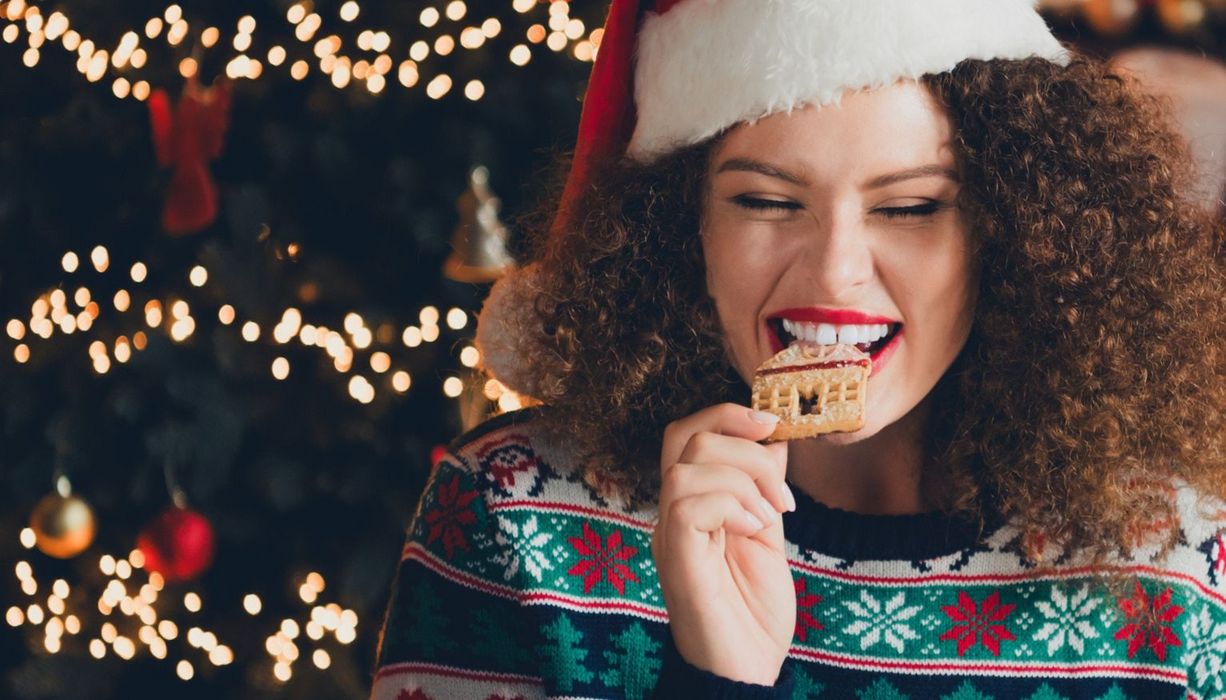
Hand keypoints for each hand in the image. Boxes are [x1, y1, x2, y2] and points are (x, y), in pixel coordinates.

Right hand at [652, 403, 796, 685]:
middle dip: (745, 448)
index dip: (726, 415)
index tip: (772, 424)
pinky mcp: (677, 561)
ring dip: (742, 481)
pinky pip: (687, 505)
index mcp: (691, 506)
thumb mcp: (768, 538)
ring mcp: (670, 537)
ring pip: (686, 467)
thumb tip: (773, 439)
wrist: (746, 674)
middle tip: (781, 494)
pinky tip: (752, 531)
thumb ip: (764, 490)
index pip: (687, 434)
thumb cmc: (753, 614)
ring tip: (769, 519)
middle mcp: (672, 516)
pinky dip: (730, 505)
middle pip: (686, 438)